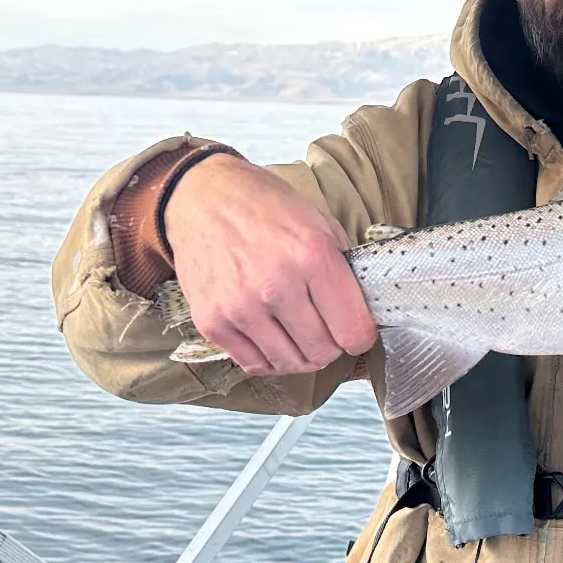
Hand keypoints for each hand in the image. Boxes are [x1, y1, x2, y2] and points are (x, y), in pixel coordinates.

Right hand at [164, 154, 377, 377]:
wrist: (201, 197)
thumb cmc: (262, 205)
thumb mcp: (317, 220)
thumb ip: (341, 265)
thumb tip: (360, 306)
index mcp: (312, 256)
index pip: (353, 330)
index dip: (360, 335)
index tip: (356, 330)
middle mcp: (276, 286)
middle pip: (322, 352)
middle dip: (331, 345)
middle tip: (325, 328)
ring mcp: (241, 308)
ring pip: (290, 364)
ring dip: (300, 354)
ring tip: (298, 332)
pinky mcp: (212, 323)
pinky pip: (254, 364)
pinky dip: (269, 357)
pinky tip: (272, 336)